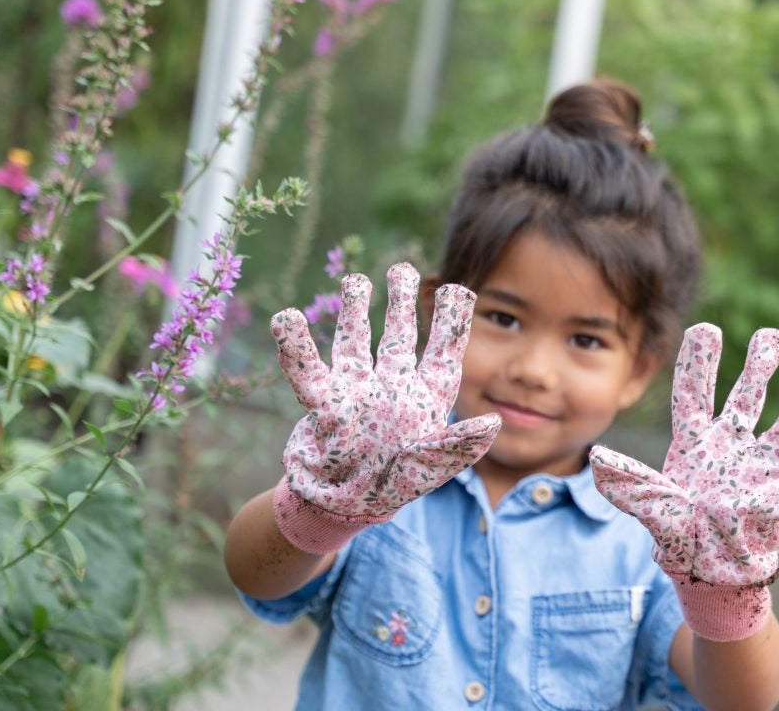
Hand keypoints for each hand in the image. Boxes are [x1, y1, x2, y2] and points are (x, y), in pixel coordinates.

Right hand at [271, 263, 499, 553]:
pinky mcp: (324, 404)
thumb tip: (493, 424)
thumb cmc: (394, 488)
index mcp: (425, 400)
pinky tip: (285, 319)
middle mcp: (392, 388)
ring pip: (356, 342)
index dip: (450, 322)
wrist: (344, 509)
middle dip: (400, 302)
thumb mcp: (432, 468)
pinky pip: (307, 371)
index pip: (442, 354)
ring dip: (355, 312)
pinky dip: (295, 347)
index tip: (457, 289)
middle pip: (399, 337)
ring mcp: (357, 392)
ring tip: (356, 280)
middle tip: (401, 269)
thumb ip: (458, 445)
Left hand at [590, 324, 778, 638]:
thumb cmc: (680, 540)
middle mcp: (730, 447)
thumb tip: (599, 460)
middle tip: (772, 335)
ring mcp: (761, 467)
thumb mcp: (655, 511)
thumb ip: (633, 487)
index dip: (700, 363)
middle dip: (759, 367)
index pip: (695, 395)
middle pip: (746, 398)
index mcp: (695, 445)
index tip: (707, 329)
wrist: (710, 574)